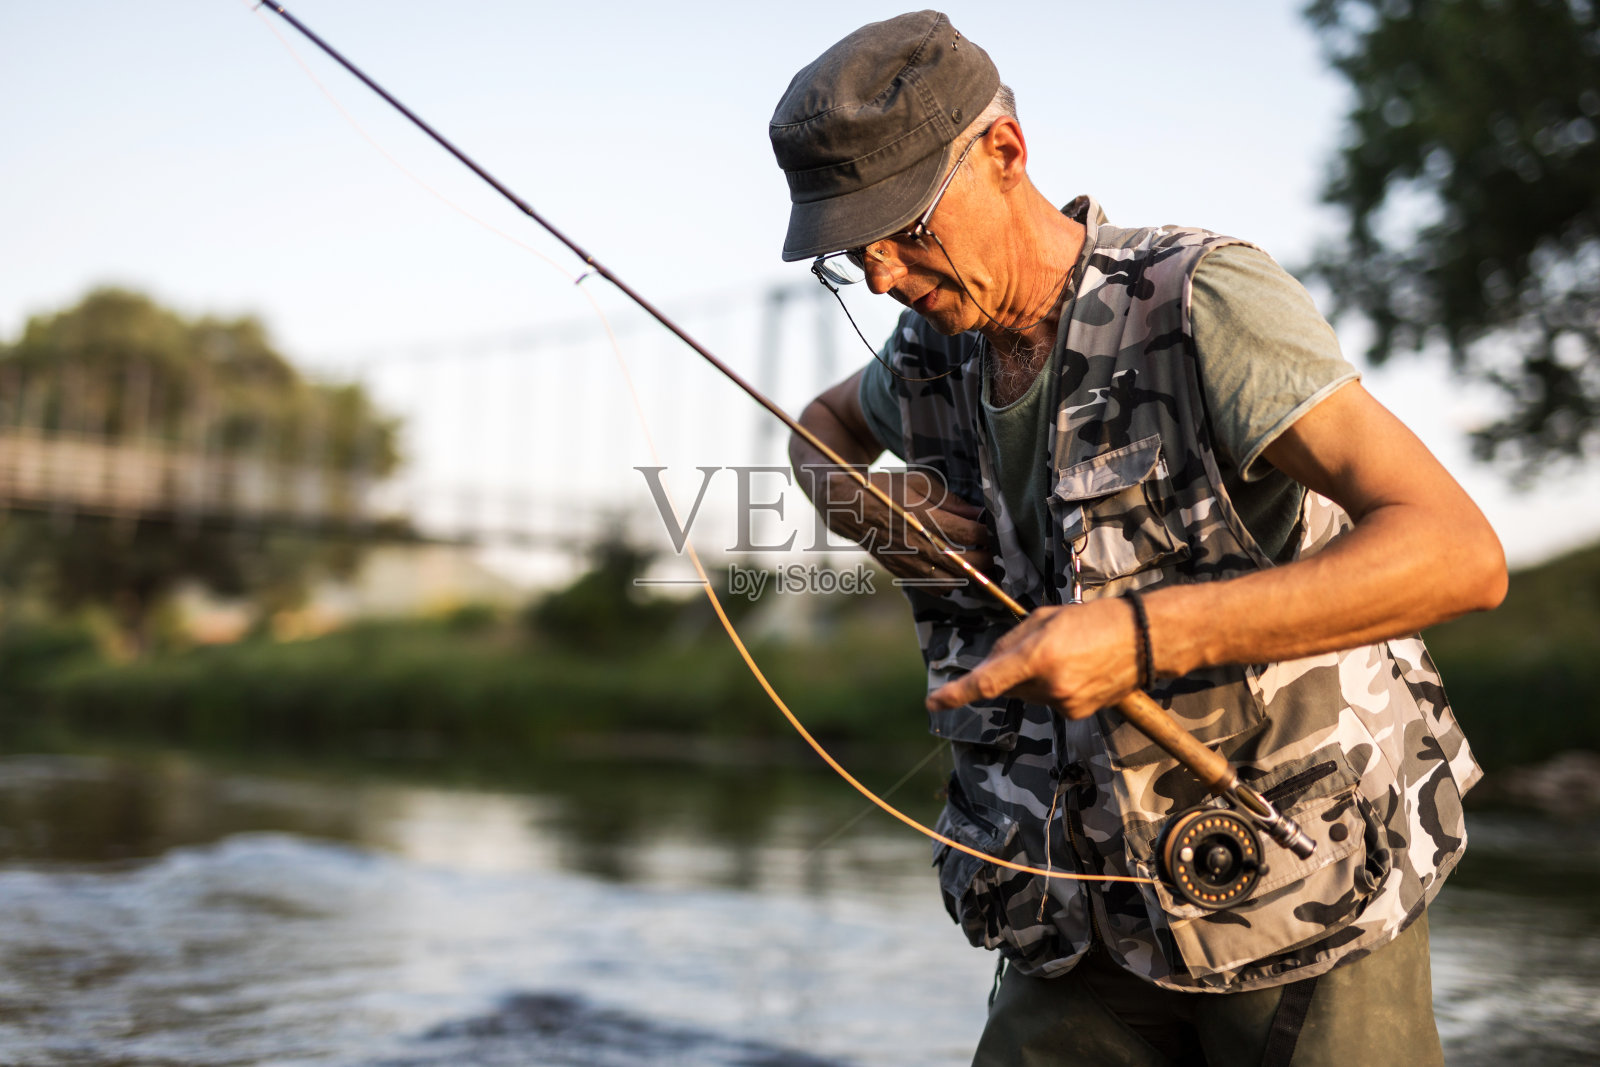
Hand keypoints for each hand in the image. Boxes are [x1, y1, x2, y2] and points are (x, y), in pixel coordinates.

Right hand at [812, 467, 991, 583]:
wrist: (848, 507)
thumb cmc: (886, 488)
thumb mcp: (919, 483)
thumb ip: (951, 501)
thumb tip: (977, 515)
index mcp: (923, 518)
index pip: (968, 534)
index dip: (987, 535)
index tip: (995, 531)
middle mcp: (916, 545)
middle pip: (964, 563)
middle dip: (986, 560)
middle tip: (996, 554)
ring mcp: (907, 562)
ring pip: (951, 582)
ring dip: (969, 576)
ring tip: (980, 565)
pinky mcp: (901, 572)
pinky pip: (933, 588)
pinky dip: (950, 584)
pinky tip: (956, 573)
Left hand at [924, 599, 1138, 718]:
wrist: (1144, 640)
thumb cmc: (1094, 620)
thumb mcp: (1045, 618)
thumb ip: (1011, 641)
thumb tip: (989, 664)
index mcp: (1039, 656)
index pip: (987, 682)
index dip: (956, 694)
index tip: (934, 703)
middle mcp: (1050, 685)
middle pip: (1007, 685)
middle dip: (1009, 669)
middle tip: (1035, 646)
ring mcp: (1065, 703)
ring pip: (1027, 694)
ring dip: (1033, 678)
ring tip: (1065, 654)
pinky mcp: (1076, 714)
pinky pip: (1047, 701)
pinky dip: (1051, 687)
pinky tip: (1075, 669)